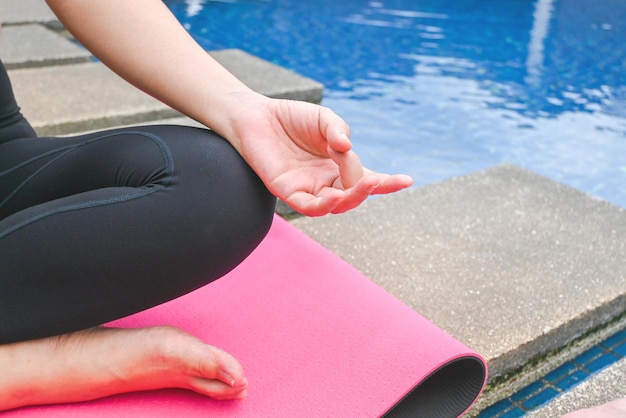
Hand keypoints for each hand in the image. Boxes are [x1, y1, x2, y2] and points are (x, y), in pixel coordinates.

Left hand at [228, 94, 413, 215]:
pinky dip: (322, 206)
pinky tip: (334, 198)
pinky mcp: (286, 191)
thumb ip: (337, 130)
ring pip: (334, 205)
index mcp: (338, 166)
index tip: (408, 180)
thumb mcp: (323, 118)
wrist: (256, 115)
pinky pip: (307, 207)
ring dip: (350, 199)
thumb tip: (346, 147)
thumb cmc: (292, 118)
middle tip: (372, 179)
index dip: (387, 183)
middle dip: (366, 188)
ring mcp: (307, 188)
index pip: (367, 179)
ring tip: (362, 185)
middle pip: (353, 195)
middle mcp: (325, 181)